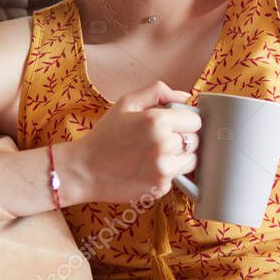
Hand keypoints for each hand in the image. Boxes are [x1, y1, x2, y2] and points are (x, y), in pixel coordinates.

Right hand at [59, 80, 200, 205]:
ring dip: (179, 157)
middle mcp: (164, 145)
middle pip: (195, 141)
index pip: (195, 121)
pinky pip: (177, 177)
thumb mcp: (127, 103)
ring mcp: (163, 169)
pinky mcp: (161, 187)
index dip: (184, 121)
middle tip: (159, 140)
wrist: (84, 170)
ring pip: (192, 160)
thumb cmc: (105, 135)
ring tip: (154, 154)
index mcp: (158, 121)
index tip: (171, 124)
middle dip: (182, 138)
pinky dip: (167, 173)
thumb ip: (158, 92)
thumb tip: (187, 97)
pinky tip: (147, 168)